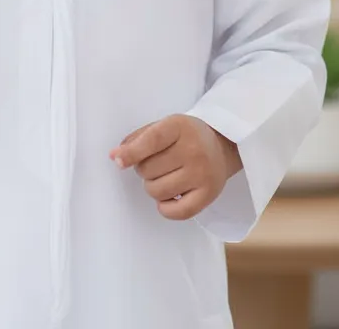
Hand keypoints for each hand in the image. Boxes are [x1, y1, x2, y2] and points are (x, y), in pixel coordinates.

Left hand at [109, 114, 242, 220]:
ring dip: (152, 187)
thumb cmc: (185, 136)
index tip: (118, 160)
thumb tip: (115, 157)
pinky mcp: (209, 195)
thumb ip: (138, 139)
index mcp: (179, 127)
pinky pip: (177, 212)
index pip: (152, 141)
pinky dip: (165, 208)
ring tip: (163, 177)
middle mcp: (194, 150)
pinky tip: (168, 197)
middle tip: (156, 163)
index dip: (132, 152)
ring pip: (157, 191)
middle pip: (149, 169)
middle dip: (144, 169)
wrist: (222, 145)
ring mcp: (203, 174)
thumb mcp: (164, 125)